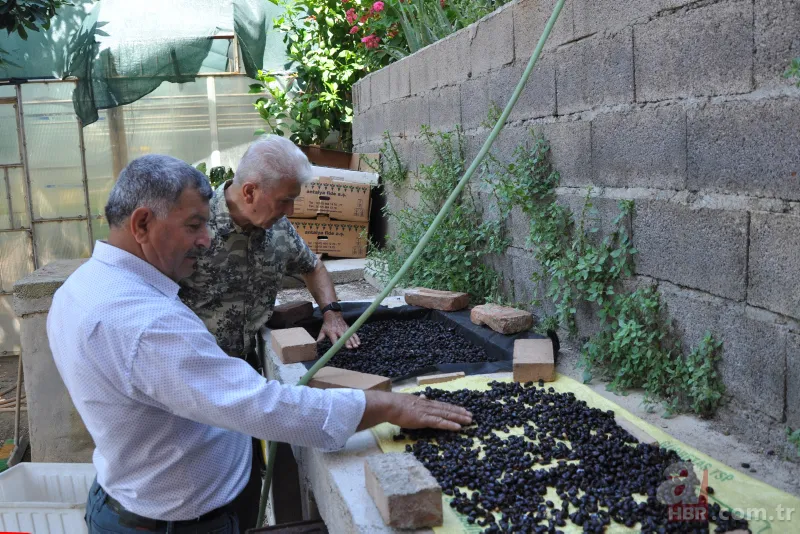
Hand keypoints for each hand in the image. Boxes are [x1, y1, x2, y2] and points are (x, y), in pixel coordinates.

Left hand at [317, 311, 360, 348]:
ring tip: (355, 346)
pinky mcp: (348, 328)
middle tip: (350, 348)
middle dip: (347, 342)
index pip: (334, 339)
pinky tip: (359, 342)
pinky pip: (353, 333)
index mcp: (332, 332)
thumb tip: (317, 344)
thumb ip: (320, 338)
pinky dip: (356, 337)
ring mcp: (344, 329)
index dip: (336, 344)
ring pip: (350, 335)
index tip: (338, 349)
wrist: (332, 314)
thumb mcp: (322, 330)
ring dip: (353, 341)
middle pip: (344, 337)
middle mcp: (339, 330)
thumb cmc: (327, 324)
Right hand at [358, 390, 472, 431]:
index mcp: (425, 402)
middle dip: (460, 412)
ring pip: (447, 415)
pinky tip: (459, 427)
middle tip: (471, 415)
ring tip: (469, 420)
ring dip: (459, 418)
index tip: (462, 409)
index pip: (442, 405)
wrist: (389, 405)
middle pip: (448, 409)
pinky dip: (450, 425)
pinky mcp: (425, 419)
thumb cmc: (396, 405)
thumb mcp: (409, 400)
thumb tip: (423, 396)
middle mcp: (429, 406)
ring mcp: (428, 412)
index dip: (453, 407)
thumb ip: (418, 400)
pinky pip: (440, 423)